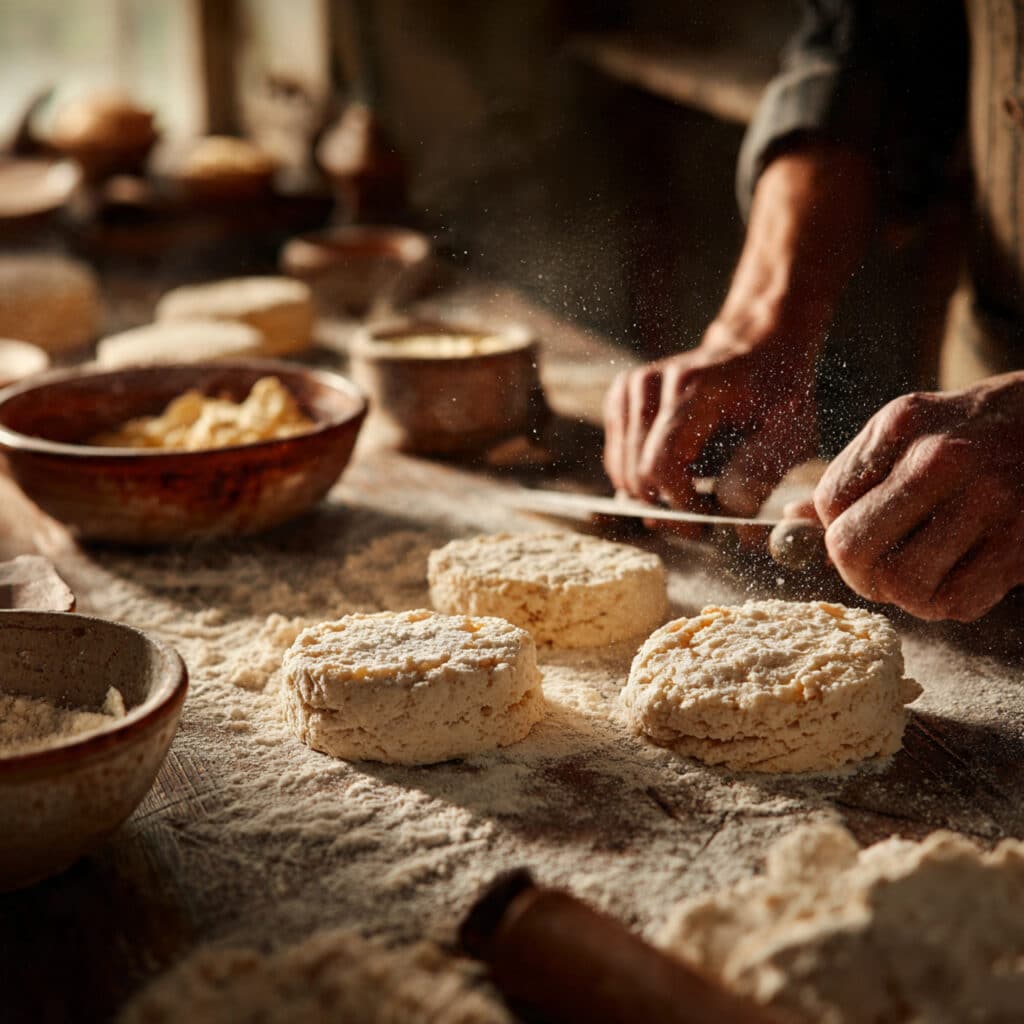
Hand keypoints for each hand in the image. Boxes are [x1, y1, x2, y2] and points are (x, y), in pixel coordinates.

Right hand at [603, 321, 817, 522]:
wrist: (758, 348)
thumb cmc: (777, 396)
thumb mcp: (788, 434)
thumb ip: (759, 475)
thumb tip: (734, 521)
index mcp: (696, 387)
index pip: (663, 462)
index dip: (680, 505)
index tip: (706, 525)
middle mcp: (654, 381)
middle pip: (638, 472)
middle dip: (667, 508)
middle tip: (700, 522)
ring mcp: (632, 385)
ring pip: (622, 470)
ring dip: (653, 496)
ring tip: (691, 499)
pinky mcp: (621, 395)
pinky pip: (616, 458)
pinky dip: (639, 477)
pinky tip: (673, 476)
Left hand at [814, 373, 1023, 620]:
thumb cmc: (981, 431)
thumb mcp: (915, 430)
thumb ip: (854, 475)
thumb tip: (789, 521)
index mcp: (902, 424)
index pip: (829, 502)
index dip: (835, 528)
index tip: (860, 532)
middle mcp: (941, 458)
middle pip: (852, 548)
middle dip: (856, 572)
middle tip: (878, 571)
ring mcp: (987, 500)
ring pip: (901, 584)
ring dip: (904, 594)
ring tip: (923, 574)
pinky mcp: (1021, 543)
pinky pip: (955, 602)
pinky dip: (949, 603)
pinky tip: (962, 576)